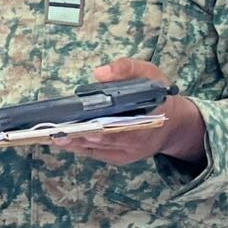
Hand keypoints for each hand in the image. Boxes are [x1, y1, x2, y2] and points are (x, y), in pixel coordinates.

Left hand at [52, 58, 206, 165]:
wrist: (174, 125)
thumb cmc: (159, 96)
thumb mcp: (150, 73)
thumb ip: (127, 69)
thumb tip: (99, 73)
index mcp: (149, 119)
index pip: (123, 127)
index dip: (102, 128)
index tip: (82, 125)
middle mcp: (139, 141)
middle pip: (105, 141)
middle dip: (81, 136)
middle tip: (57, 132)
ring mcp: (129, 153)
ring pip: (98, 149)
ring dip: (76, 142)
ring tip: (53, 134)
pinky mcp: (120, 158)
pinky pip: (97, 154)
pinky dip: (79, 146)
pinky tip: (63, 139)